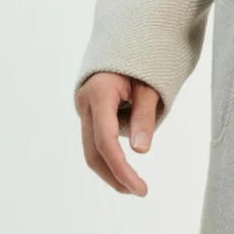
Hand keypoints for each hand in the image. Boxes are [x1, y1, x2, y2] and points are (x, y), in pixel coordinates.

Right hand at [76, 71, 162, 196]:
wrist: (126, 41)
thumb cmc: (142, 62)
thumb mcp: (150, 87)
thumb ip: (144, 117)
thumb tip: (141, 152)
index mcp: (99, 93)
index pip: (105, 140)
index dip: (121, 168)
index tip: (140, 189)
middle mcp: (85, 103)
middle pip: (93, 151)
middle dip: (114, 175)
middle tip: (139, 192)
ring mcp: (83, 108)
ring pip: (91, 149)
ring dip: (111, 170)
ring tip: (134, 185)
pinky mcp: (89, 113)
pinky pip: (95, 140)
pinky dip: (109, 155)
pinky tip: (125, 167)